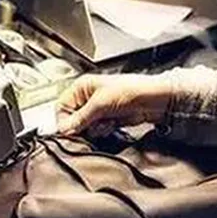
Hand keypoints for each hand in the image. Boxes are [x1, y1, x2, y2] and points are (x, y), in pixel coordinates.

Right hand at [56, 74, 172, 135]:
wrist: (154, 100)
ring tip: (107, 121)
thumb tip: (64, 129)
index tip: (70, 130)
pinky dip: (103, 130)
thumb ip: (80, 118)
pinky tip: (112, 124)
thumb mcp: (100, 104)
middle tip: (93, 124)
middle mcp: (87, 97)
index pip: (61, 107)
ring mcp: (97, 109)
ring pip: (84, 127)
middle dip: (82, 125)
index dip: (64, 120)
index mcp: (82, 87)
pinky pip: (96, 131)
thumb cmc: (132, 90)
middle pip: (72, 119)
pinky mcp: (107, 119)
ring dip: (95, 128)